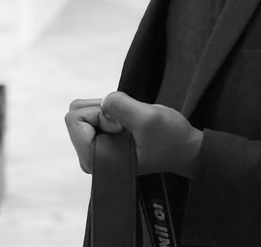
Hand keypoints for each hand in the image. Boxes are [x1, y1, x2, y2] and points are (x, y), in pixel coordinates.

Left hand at [65, 93, 203, 178]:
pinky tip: (131, 123)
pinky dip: (113, 111)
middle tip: (127, 122)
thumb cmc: (169, 138)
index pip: (74, 119)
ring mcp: (96, 149)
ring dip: (109, 109)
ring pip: (86, 111)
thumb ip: (120, 106)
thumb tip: (103, 101)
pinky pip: (97, 113)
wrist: (186, 149)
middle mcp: (90, 157)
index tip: (122, 125)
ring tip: (132, 123)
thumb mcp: (147, 118)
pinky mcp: (105, 140)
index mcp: (94, 159)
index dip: (100, 113)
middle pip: (76, 113)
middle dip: (102, 109)